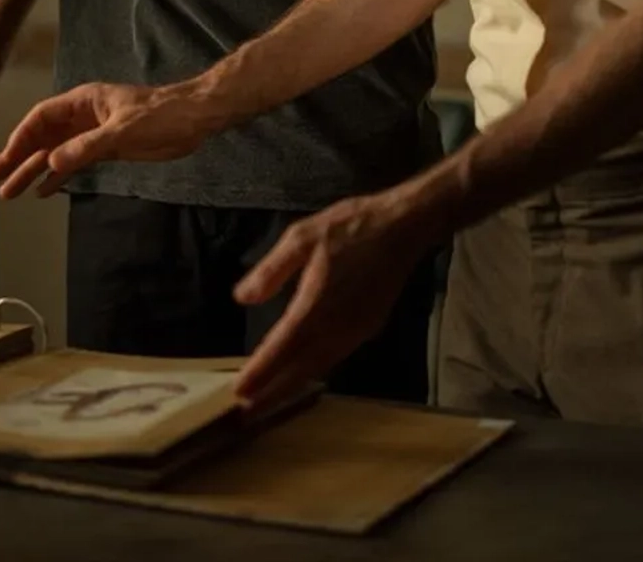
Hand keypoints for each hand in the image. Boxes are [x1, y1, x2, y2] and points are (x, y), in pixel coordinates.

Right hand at [0, 81, 223, 199]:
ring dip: (33, 170)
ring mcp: (93, 133)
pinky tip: (44, 190)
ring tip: (10, 192)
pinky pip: (73, 162)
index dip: (20, 138)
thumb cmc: (160, 115)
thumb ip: (86, 147)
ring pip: (55, 152)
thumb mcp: (122, 131)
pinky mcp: (107, 149)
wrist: (194, 119)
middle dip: (18, 158)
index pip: (41, 118)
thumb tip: (49, 163)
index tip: (5, 160)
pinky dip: (57, 175)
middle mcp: (83, 117)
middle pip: (42, 137)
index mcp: (83, 102)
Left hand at [230, 189, 436, 410]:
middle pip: (301, 370)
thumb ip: (271, 271)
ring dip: (293, 386)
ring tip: (268, 399)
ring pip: (320, 367)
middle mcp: (337, 325)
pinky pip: (336, 356)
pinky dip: (314, 370)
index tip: (239, 394)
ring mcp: (356, 330)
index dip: (260, 373)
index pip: (282, 348)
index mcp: (316, 304)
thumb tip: (243, 298)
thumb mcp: (301, 237)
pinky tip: (302, 371)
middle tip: (247, 414)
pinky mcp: (368, 328)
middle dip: (273, 393)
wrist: (403, 228)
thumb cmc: (350, 227)